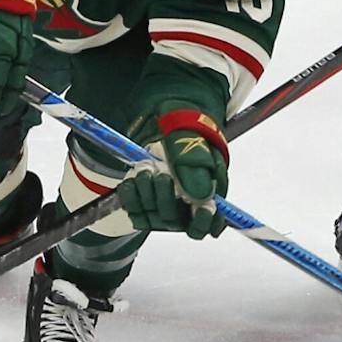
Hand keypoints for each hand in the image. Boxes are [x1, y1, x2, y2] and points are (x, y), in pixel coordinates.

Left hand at [118, 109, 229, 238]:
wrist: (167, 117)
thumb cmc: (188, 128)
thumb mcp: (195, 140)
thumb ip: (197, 165)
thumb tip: (202, 196)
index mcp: (210, 191)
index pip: (211, 224)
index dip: (204, 222)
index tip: (200, 209)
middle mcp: (187, 203)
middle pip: (177, 222)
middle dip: (166, 201)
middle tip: (161, 176)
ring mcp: (164, 203)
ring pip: (153, 219)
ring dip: (145, 197)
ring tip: (145, 171)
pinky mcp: (144, 201)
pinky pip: (133, 210)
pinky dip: (130, 196)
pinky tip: (133, 180)